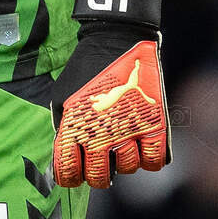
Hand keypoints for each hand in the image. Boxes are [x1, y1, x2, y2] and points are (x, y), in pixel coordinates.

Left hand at [50, 0, 170, 188]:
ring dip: (123, 163)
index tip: (72, 177)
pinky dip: (149, 159)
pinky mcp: (156, 123)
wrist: (116, 40)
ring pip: (128, 169)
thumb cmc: (86, 69)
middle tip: (99, 168)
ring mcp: (130, 129)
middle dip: (97, 177)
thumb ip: (62, 125)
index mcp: (74, 125)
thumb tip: (62, 154)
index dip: (69, 178)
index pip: (68, 170)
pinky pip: (155, 161)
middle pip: (100, 177)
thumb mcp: (63, 95)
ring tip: (120, 148)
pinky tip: (142, 147)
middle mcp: (101, 132)